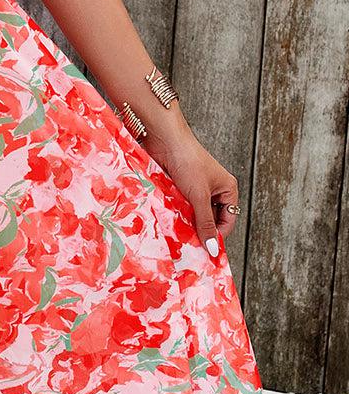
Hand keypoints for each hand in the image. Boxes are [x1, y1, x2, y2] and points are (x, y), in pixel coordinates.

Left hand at [141, 126, 238, 256]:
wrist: (166, 141)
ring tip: (179, 233)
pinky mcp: (181, 189)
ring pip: (195, 214)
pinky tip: (171, 221)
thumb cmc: (188, 162)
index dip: (218, 235)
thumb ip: (205, 222)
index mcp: (227, 189)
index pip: (228, 220)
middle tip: (190, 246)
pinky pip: (182, 208)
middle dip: (201, 230)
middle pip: (211, 219)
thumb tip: (213, 247)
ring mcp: (197, 189)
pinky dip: (178, 215)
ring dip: (188, 223)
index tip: (206, 251)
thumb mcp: (199, 196)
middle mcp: (214, 190)